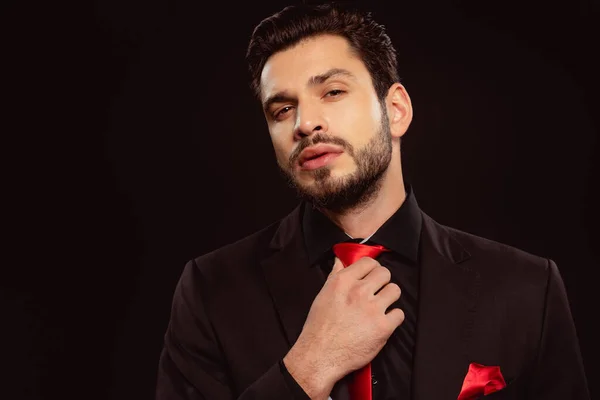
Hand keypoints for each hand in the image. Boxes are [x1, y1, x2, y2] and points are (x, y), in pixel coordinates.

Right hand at [283, 256, 403, 398]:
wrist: (320, 356)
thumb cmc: (319, 327)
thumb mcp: (322, 295)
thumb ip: (334, 275)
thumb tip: (340, 261)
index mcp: (343, 282)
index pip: (368, 262)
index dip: (372, 269)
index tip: (371, 275)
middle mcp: (359, 292)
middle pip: (385, 273)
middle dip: (382, 282)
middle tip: (377, 292)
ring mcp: (372, 309)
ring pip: (394, 290)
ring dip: (389, 298)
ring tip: (381, 306)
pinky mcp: (383, 327)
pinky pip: (399, 314)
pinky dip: (393, 318)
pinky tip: (382, 322)